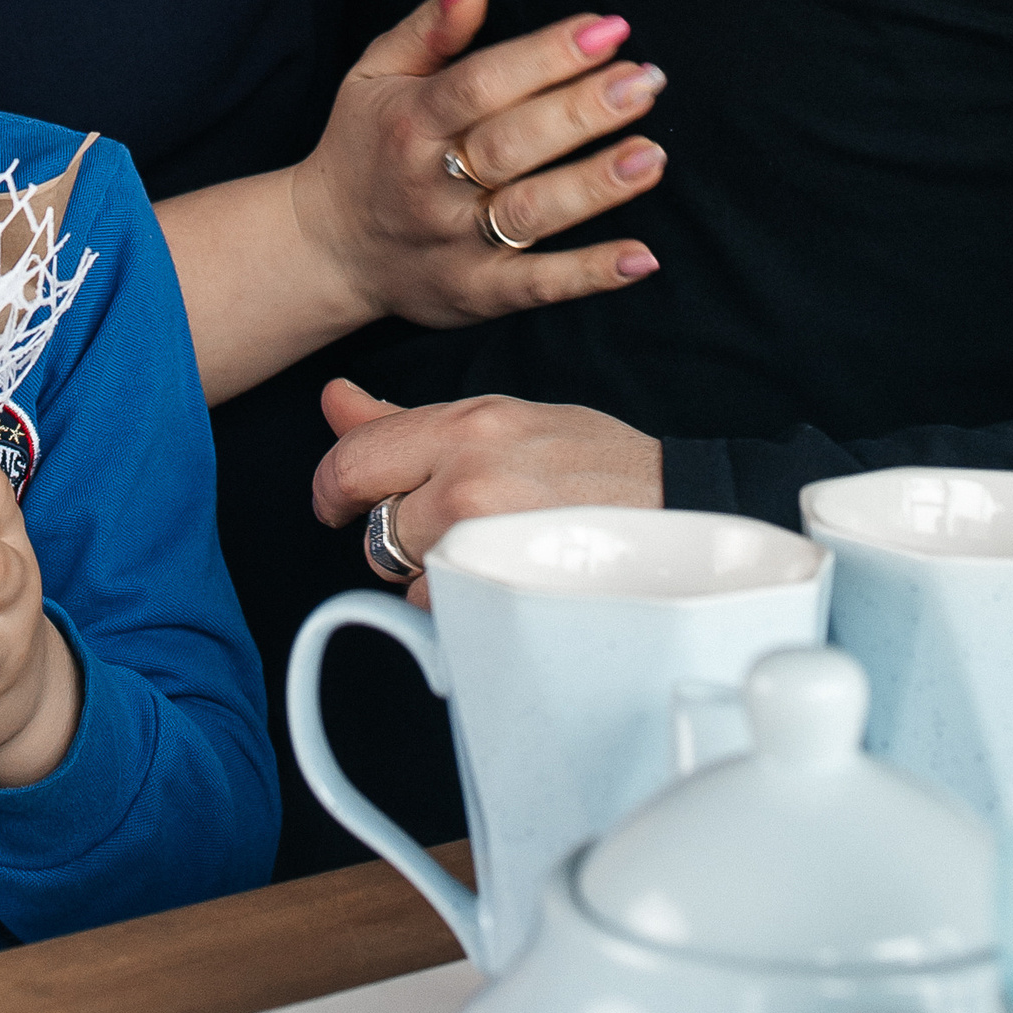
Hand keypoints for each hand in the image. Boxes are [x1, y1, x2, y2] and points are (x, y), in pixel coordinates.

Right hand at [289, 0, 666, 330]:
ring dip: (595, 185)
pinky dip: (591, 274)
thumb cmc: (366, 145)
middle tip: (644, 81)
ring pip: (530, 212)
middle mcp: (431, 182)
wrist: (329, 247)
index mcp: (410, 121)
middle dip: (583, 111)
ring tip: (650, 154)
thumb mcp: (376, 75)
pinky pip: (536, 285)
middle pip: (513, 144)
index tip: (608, 29)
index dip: (547, 55)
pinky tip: (642, 258)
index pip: (482, 83)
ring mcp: (454, 242)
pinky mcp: (476, 291)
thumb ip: (430, 30)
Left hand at [310, 379, 663, 583]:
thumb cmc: (591, 460)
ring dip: (435, 574)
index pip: (353, 462)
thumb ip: (406, 422)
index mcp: (464, 426)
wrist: (678, 504)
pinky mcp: (510, 592)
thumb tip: (333, 400)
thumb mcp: (498, 418)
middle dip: (396, 536)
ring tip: (494, 547)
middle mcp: (469, 479)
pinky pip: (451, 612)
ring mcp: (489, 541)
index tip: (339, 503)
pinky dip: (467, 604)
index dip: (334, 490)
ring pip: (411, 580)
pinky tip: (509, 576)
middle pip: (375, 531)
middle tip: (444, 526)